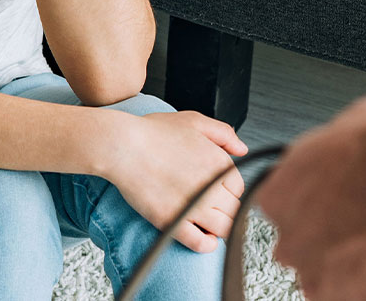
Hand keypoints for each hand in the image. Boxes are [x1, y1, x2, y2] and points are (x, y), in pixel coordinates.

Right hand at [103, 110, 248, 252]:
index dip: (228, 190)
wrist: (122, 146)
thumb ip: (224, 133)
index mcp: (219, 163)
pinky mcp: (173, 222)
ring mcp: (193, 207)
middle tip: (210, 206)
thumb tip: (242, 149)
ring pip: (223, 229)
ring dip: (219, 227)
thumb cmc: (153, 132)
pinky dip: (207, 244)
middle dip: (224, 208)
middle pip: (234, 209)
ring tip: (206, 221)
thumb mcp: (194, 121)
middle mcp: (211, 187)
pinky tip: (203, 237)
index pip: (239, 189)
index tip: (216, 190)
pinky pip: (201, 244)